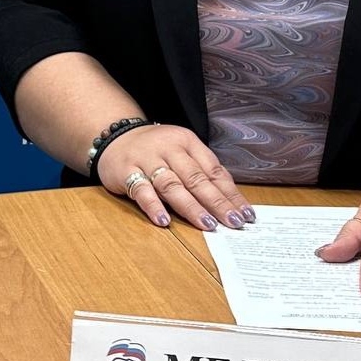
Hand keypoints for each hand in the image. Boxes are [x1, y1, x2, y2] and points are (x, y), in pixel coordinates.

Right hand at [97, 123, 253, 231]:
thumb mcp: (182, 152)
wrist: (115, 136)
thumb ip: (203, 171)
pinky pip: (141, 189)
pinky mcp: (126, 171)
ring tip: (207, 224)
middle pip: (196, 178)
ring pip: (172, 185)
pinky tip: (164, 220)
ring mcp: (146, 159)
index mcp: (187, 142)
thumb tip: (231, 200)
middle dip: (217, 202)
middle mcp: (169, 148)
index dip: (230, 194)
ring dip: (191, 206)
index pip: (213, 170)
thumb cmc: (156, 150)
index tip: (245, 214)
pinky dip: (153, 206)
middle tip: (233, 222)